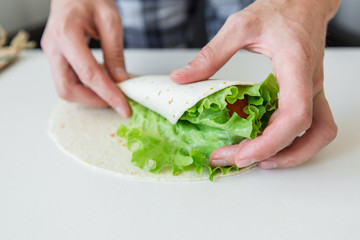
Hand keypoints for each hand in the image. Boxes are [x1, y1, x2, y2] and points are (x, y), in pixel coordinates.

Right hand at [41, 0, 130, 116]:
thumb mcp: (111, 20)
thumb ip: (115, 52)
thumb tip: (120, 80)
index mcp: (66, 34)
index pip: (88, 74)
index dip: (107, 95)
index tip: (123, 108)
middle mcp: (53, 47)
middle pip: (67, 88)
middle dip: (93, 100)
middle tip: (116, 101)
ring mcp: (51, 53)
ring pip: (65, 88)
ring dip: (88, 96)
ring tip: (110, 92)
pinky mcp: (55, 56)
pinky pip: (67, 80)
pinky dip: (84, 87)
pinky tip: (100, 83)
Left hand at [170, 0, 339, 168]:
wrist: (305, 3)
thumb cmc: (279, 10)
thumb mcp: (240, 26)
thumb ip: (211, 54)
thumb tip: (181, 78)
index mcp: (296, 66)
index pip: (295, 114)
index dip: (272, 141)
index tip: (244, 154)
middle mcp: (309, 84)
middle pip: (306, 132)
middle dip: (272, 153)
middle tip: (235, 159)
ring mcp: (312, 90)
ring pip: (318, 134)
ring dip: (290, 154)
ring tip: (254, 160)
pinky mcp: (308, 93)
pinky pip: (311, 126)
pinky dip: (291, 142)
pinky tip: (266, 143)